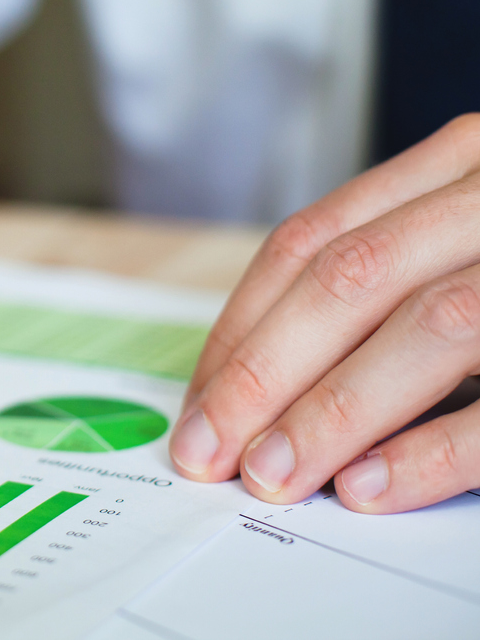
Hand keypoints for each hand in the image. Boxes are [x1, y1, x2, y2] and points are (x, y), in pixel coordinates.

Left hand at [170, 115, 479, 512]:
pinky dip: (441, 445)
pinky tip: (374, 487)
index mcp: (463, 161)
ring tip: (274, 475)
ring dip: (335, 411)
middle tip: (208, 449)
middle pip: (350, 279)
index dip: (242, 325)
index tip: (197, 398)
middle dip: (262, 372)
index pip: (313, 241)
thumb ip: (394, 269)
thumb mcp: (471, 224)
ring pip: (431, 324)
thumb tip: (268, 371)